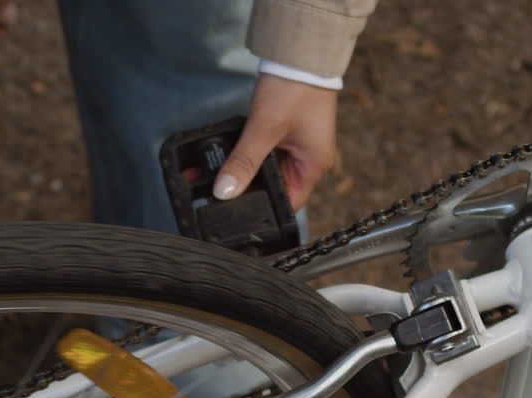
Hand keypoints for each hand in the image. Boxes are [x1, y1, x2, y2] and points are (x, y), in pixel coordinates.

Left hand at [213, 74, 338, 210]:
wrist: (300, 54)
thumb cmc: (294, 89)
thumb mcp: (264, 129)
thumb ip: (243, 163)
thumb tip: (225, 191)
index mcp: (313, 166)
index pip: (287, 204)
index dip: (262, 209)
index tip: (234, 209)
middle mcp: (308, 160)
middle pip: (274, 187)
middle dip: (246, 188)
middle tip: (218, 189)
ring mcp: (298, 146)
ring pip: (266, 169)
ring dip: (244, 169)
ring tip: (218, 171)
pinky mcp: (286, 133)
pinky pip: (264, 152)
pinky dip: (247, 153)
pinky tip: (229, 153)